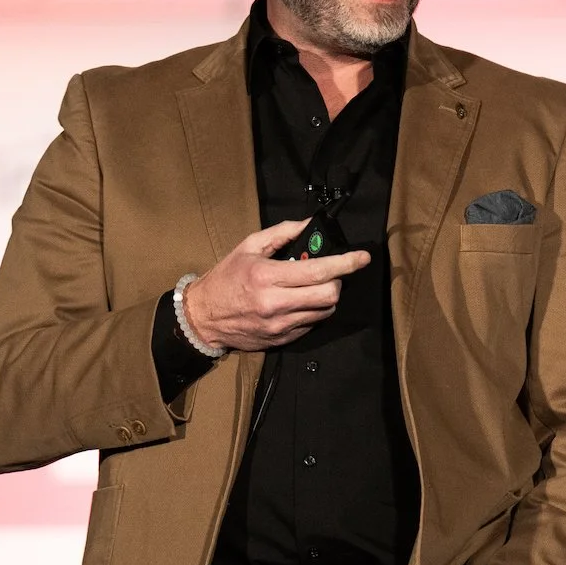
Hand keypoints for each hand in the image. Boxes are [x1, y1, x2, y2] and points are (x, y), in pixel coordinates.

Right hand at [183, 219, 369, 351]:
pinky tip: (301, 302)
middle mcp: (275, 303)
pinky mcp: (281, 340)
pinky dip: (313, 311)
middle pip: (328, 295)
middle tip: (331, 273)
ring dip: (327, 297)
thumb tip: (310, 225)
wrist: (203, 317)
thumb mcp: (249, 246)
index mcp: (267, 276)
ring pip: (324, 312)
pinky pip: (311, 325)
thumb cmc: (226, 277)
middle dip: (337, 281)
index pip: (318, 271)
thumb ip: (282, 233)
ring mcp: (280, 325)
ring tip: (314, 287)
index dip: (345, 263)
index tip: (362, 258)